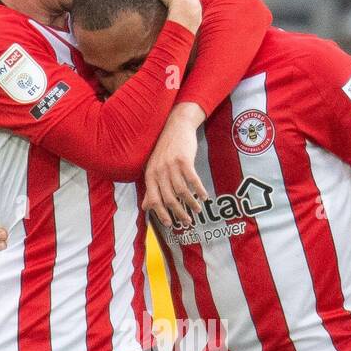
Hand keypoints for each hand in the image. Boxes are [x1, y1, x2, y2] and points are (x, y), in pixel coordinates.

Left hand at [141, 110, 209, 226]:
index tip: (170, 224)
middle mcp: (159, 171)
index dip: (161, 214)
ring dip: (191, 203)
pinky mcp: (184, 160)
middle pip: (169, 199)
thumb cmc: (166, 149)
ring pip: (181, 191)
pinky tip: (205, 197)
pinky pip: (193, 180)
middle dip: (179, 213)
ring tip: (198, 210)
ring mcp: (171, 166)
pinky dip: (199, 190)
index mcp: (150, 175)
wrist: (176, 126)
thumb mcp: (154, 168)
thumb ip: (151, 187)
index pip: (154, 200)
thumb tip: (145, 207)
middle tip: (188, 222)